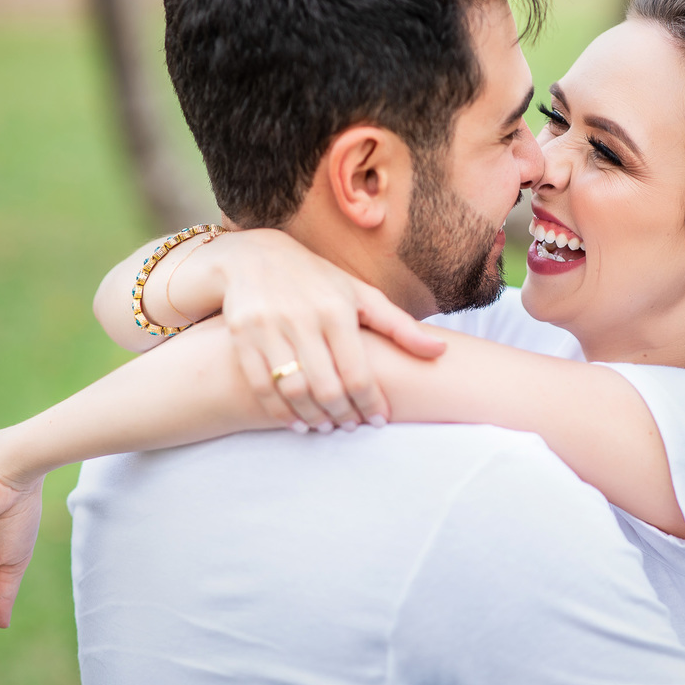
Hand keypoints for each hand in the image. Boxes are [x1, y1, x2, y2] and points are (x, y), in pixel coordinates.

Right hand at [209, 229, 445, 430]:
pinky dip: (278, 410)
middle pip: (326, 386)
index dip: (370, 403)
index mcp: (337, 308)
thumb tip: (441, 351)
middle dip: (342, 415)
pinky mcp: (242, 335)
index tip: (378, 421)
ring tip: (326, 427)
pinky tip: (295, 421)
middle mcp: (302, 317)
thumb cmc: (318, 281)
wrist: (253, 257)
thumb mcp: (361, 295)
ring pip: (293, 389)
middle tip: (351, 427)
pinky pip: (261, 385)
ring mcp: (268, 326)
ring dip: (312, 416)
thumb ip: (399, 326)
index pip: (358, 371)